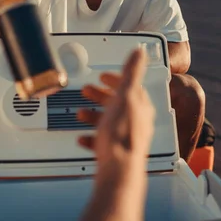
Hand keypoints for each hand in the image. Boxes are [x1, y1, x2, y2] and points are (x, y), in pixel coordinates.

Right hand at [77, 48, 155, 167]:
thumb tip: (139, 52)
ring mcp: (125, 137)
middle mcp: (136, 121)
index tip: (104, 76)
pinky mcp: (115, 152)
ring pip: (108, 122)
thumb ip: (131, 72)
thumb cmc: (122, 134)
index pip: (130, 87)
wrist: (118, 168)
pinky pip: (101, 141)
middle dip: (101, 96)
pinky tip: (83, 137)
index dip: (115, 79)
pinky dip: (91, 137)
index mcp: (139, 106)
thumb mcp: (125, 95)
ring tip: (82, 113)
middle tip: (88, 91)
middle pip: (117, 104)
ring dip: (93, 115)